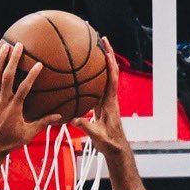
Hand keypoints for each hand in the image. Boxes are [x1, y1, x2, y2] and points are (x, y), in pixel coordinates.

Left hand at [0, 41, 61, 161]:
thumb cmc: (9, 143)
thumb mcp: (27, 136)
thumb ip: (42, 124)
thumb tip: (59, 117)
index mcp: (13, 110)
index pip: (24, 89)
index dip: (31, 76)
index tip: (39, 64)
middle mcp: (2, 102)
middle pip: (7, 76)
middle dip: (12, 59)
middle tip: (19, 45)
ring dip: (0, 59)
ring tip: (5, 46)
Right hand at [71, 37, 127, 158]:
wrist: (117, 150)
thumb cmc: (109, 143)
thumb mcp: (97, 136)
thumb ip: (86, 127)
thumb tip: (73, 118)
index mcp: (110, 103)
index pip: (112, 78)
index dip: (110, 63)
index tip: (105, 49)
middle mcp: (110, 98)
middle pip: (111, 71)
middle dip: (108, 54)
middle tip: (101, 39)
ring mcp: (108, 101)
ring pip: (107, 77)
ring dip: (103, 62)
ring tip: (95, 49)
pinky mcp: (104, 105)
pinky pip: (101, 86)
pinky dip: (97, 76)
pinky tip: (89, 72)